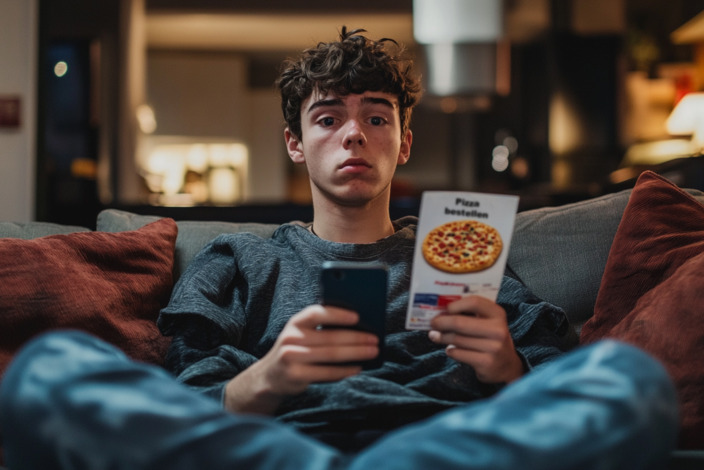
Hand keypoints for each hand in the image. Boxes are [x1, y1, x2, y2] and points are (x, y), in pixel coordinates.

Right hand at [225, 305, 378, 413]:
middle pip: (330, 337)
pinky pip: (326, 372)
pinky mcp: (295, 375)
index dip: (337, 314)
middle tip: (375, 339)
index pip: (317, 313)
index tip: (358, 317)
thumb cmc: (296, 350)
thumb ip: (322, 329)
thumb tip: (358, 327)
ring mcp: (291, 357)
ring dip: (356, 353)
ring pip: (331, 354)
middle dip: (356, 338)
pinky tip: (358, 368)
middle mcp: (291, 337)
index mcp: (295, 322)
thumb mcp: (302, 334)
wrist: (270, 376)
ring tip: (372, 352)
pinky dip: (345, 370)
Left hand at [428, 295, 523, 383]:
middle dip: (441, 322)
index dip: (455, 305)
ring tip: (435, 336)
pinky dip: (450, 351)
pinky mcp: (486, 362)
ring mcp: (494, 347)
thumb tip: (440, 311)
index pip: (474, 302)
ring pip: (457, 339)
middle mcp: (498, 330)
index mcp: (498, 314)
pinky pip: (458, 354)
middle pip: (460, 323)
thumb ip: (470, 314)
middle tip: (432, 323)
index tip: (444, 308)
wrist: (507, 366)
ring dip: (442, 337)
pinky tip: (450, 349)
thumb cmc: (490, 338)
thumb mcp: (488, 322)